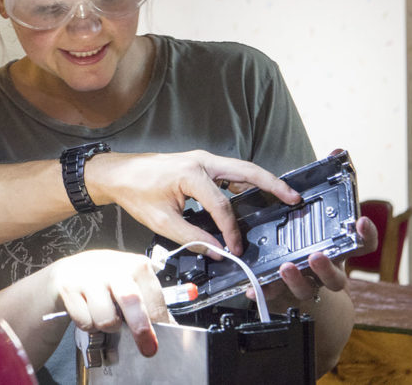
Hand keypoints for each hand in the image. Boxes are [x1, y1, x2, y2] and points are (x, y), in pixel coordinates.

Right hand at [47, 250, 170, 357]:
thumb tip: (169, 328)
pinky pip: (85, 322)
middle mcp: (113, 267)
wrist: (69, 271)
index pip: (154, 297)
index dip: (159, 322)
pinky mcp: (69, 288)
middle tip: (147, 349)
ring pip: (106, 319)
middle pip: (131, 300)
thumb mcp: (130, 283)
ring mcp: (89, 276)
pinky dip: (88, 324)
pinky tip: (88, 311)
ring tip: (106, 316)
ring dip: (108, 326)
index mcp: (136, 265)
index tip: (160, 339)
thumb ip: (148, 303)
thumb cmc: (106, 280)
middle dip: (140, 327)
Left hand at [86, 150, 300, 255]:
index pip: (222, 206)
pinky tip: (255, 194)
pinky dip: (247, 181)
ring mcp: (203, 160)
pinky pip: (230, 172)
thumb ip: (192, 237)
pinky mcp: (201, 164)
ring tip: (284, 195)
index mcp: (192, 173)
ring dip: (263, 181)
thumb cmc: (136, 192)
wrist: (118, 174)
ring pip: (241, 169)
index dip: (231, 231)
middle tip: (294, 198)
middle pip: (247, 171)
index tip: (234, 249)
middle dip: (272, 185)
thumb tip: (216, 251)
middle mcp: (202, 161)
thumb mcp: (162, 221)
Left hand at [246, 215, 378, 302]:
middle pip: (337, 280)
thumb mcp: (311, 221)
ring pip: (306, 289)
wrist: (290, 269)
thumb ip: (310, 208)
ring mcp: (306, 282)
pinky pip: (273, 294)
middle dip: (326, 269)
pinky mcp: (282, 289)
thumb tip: (299, 186)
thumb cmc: (304, 237)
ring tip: (285, 267)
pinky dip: (263, 290)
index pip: (363, 245)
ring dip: (296, 280)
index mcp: (338, 252)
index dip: (366, 236)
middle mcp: (327, 271)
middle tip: (316, 256)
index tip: (360, 221)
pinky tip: (252, 287)